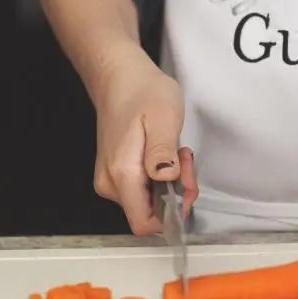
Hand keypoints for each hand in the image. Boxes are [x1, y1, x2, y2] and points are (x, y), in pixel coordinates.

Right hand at [92, 46, 197, 234]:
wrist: (120, 76)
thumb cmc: (141, 91)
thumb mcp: (162, 118)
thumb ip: (163, 153)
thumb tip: (167, 180)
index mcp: (121, 173)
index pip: (144, 222)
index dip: (172, 214)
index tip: (186, 186)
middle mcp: (111, 182)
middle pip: (148, 212)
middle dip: (175, 194)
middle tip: (184, 159)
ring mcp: (111, 178)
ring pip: (147, 202)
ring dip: (169, 184)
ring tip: (175, 151)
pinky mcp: (117, 172)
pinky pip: (142, 189)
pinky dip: (160, 177)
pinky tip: (165, 154)